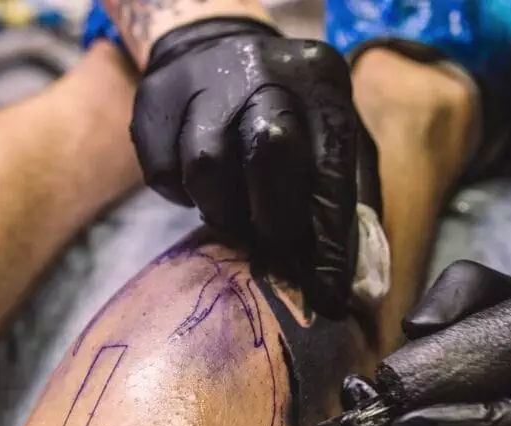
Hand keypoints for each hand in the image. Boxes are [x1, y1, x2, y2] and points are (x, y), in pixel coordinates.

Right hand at [131, 18, 378, 316]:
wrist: (215, 47)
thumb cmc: (291, 115)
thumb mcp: (333, 137)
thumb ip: (348, 202)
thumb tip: (356, 287)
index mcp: (322, 80)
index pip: (331, 171)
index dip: (329, 241)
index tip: (328, 293)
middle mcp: (265, 69)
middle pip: (269, 152)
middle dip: (275, 220)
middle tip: (276, 251)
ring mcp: (202, 79)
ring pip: (206, 166)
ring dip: (224, 211)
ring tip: (237, 217)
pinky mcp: (153, 97)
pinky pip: (164, 169)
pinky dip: (183, 195)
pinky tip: (202, 189)